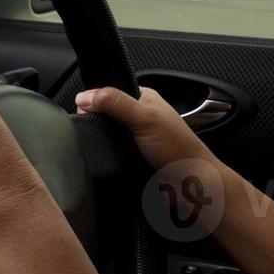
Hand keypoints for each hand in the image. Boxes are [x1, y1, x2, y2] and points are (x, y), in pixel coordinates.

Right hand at [74, 87, 213, 171]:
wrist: (188, 183)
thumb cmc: (178, 149)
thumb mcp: (144, 117)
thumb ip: (115, 103)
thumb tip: (84, 97)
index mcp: (142, 97)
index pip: (107, 90)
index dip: (94, 99)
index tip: (86, 110)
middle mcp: (138, 114)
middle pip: (103, 113)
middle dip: (97, 122)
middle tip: (99, 130)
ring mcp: (133, 135)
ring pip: (104, 133)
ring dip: (101, 140)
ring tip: (104, 144)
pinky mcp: (129, 154)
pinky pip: (108, 150)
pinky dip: (105, 153)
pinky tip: (108, 155)